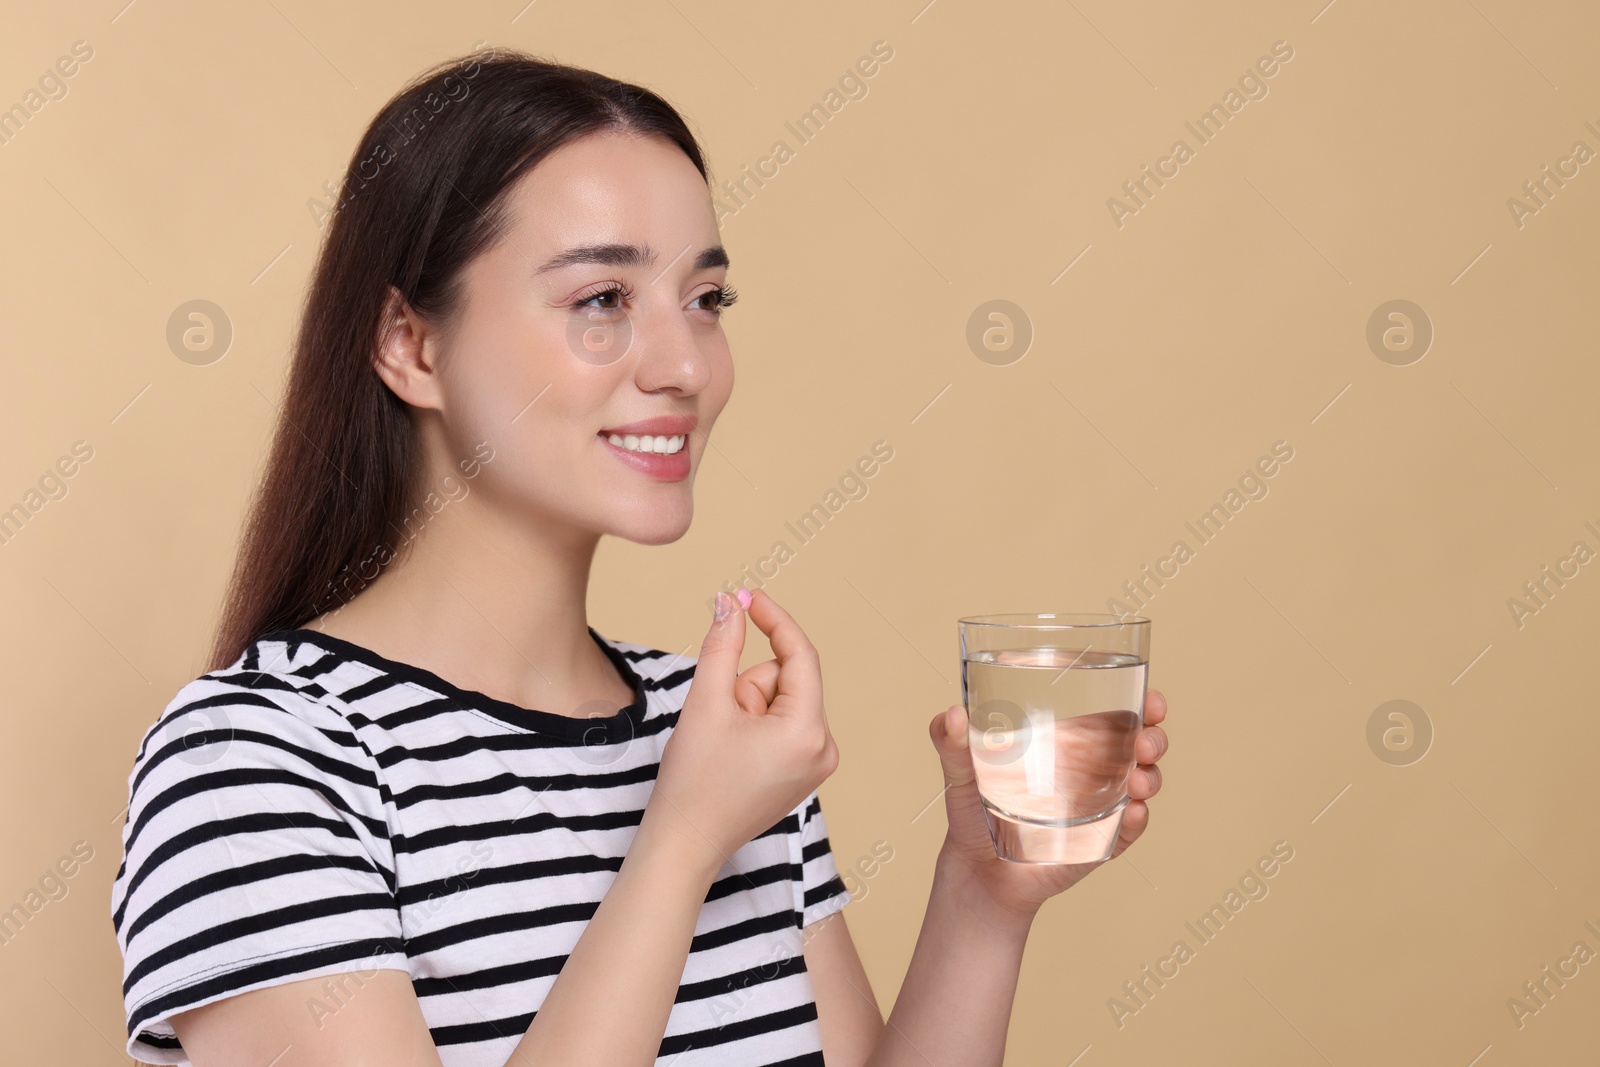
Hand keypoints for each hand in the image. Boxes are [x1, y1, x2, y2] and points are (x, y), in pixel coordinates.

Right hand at [643, 588, 838, 875]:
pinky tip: (731, 752)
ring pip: (779, 699)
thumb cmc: (694, 781)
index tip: (746, 596)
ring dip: (745, 706)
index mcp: (808, 731)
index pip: (800, 655)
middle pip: (785, 678)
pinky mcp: (803, 772)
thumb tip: (731, 604)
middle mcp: (824, 747)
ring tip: (722, 741)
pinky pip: (781, 722)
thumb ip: (723, 645)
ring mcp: (816, 763)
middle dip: (746, 684)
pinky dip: (753, 723)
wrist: (686, 843)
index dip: (773, 619)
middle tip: (717, 716)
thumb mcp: (705, 702)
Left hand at [927, 688, 1168, 920]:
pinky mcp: (1099, 844)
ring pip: (1145, 786)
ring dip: (1151, 779)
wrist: (976, 869)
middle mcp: (1094, 771)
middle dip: (1154, 738)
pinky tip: (1132, 814)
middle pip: (1143, 746)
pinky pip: (1128, 833)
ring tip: (1138, 781)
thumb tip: (951, 715)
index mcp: (1070, 742)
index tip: (1153, 700)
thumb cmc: (972, 811)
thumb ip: (949, 741)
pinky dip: (1136, 823)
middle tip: (1146, 742)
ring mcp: (1102, 808)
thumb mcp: (960, 772)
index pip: (1119, 715)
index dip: (1145, 704)